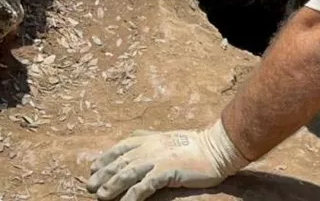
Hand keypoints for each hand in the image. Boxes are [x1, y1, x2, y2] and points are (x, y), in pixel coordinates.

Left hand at [86, 120, 248, 200]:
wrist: (216, 147)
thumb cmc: (195, 144)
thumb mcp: (169, 137)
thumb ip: (151, 137)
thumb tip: (136, 137)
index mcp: (150, 138)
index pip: (121, 147)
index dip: (105, 158)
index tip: (93, 168)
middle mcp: (150, 147)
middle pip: (120, 161)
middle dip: (103, 174)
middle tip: (90, 187)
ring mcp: (158, 159)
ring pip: (127, 173)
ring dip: (112, 186)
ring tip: (101, 196)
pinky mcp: (166, 171)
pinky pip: (144, 186)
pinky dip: (132, 196)